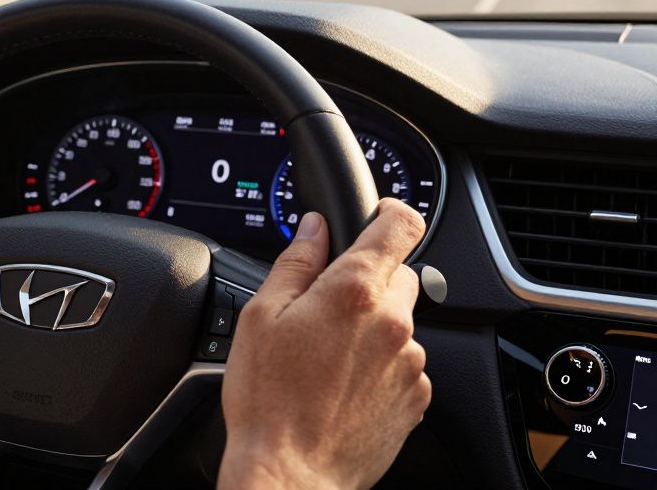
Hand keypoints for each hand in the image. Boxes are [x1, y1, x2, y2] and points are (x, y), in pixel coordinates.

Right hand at [217, 200, 429, 489]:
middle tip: (326, 309)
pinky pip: (404, 364)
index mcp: (353, 292)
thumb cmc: (268, 401)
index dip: (389, 212)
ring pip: (401, 322)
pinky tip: (342, 385)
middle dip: (368, 281)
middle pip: (399, 275)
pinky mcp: (416, 398)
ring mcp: (410, 363)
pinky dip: (380, 366)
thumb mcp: (260, 316)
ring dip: (374, 328)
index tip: (377, 217)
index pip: (400, 225)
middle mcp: (393, 323)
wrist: (290, 473)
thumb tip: (314, 228)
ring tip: (327, 359)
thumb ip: (295, 262)